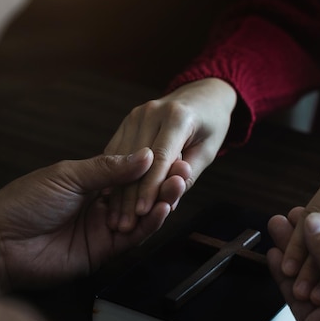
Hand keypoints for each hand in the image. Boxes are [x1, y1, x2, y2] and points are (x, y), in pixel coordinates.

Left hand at [0, 148, 182, 293]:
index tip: (172, 151)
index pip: (129, 171)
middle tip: (183, 169)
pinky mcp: (104, 251)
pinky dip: (150, 224)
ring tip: (179, 185)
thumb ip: (108, 168)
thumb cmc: (24, 202)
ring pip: (141, 214)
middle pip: (141, 193)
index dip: (152, 164)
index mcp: (90, 182)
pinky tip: (163, 209)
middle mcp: (101, 204)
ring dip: (162, 200)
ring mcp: (104, 228)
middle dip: (163, 181)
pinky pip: (134, 237)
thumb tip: (145, 154)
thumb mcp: (68, 176)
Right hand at [104, 78, 236, 231]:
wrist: (202, 95)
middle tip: (125, 225)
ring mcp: (136, 115)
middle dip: (130, 195)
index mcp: (177, 117)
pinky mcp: (127, 120)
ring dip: (117, 191)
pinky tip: (108, 200)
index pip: (161, 158)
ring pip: (122, 158)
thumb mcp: (208, 150)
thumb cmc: (211, 125)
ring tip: (115, 219)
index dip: (150, 187)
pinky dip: (113, 176)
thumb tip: (169, 200)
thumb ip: (189, 175)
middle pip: (137, 161)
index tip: (141, 213)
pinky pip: (116, 151)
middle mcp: (152, 112)